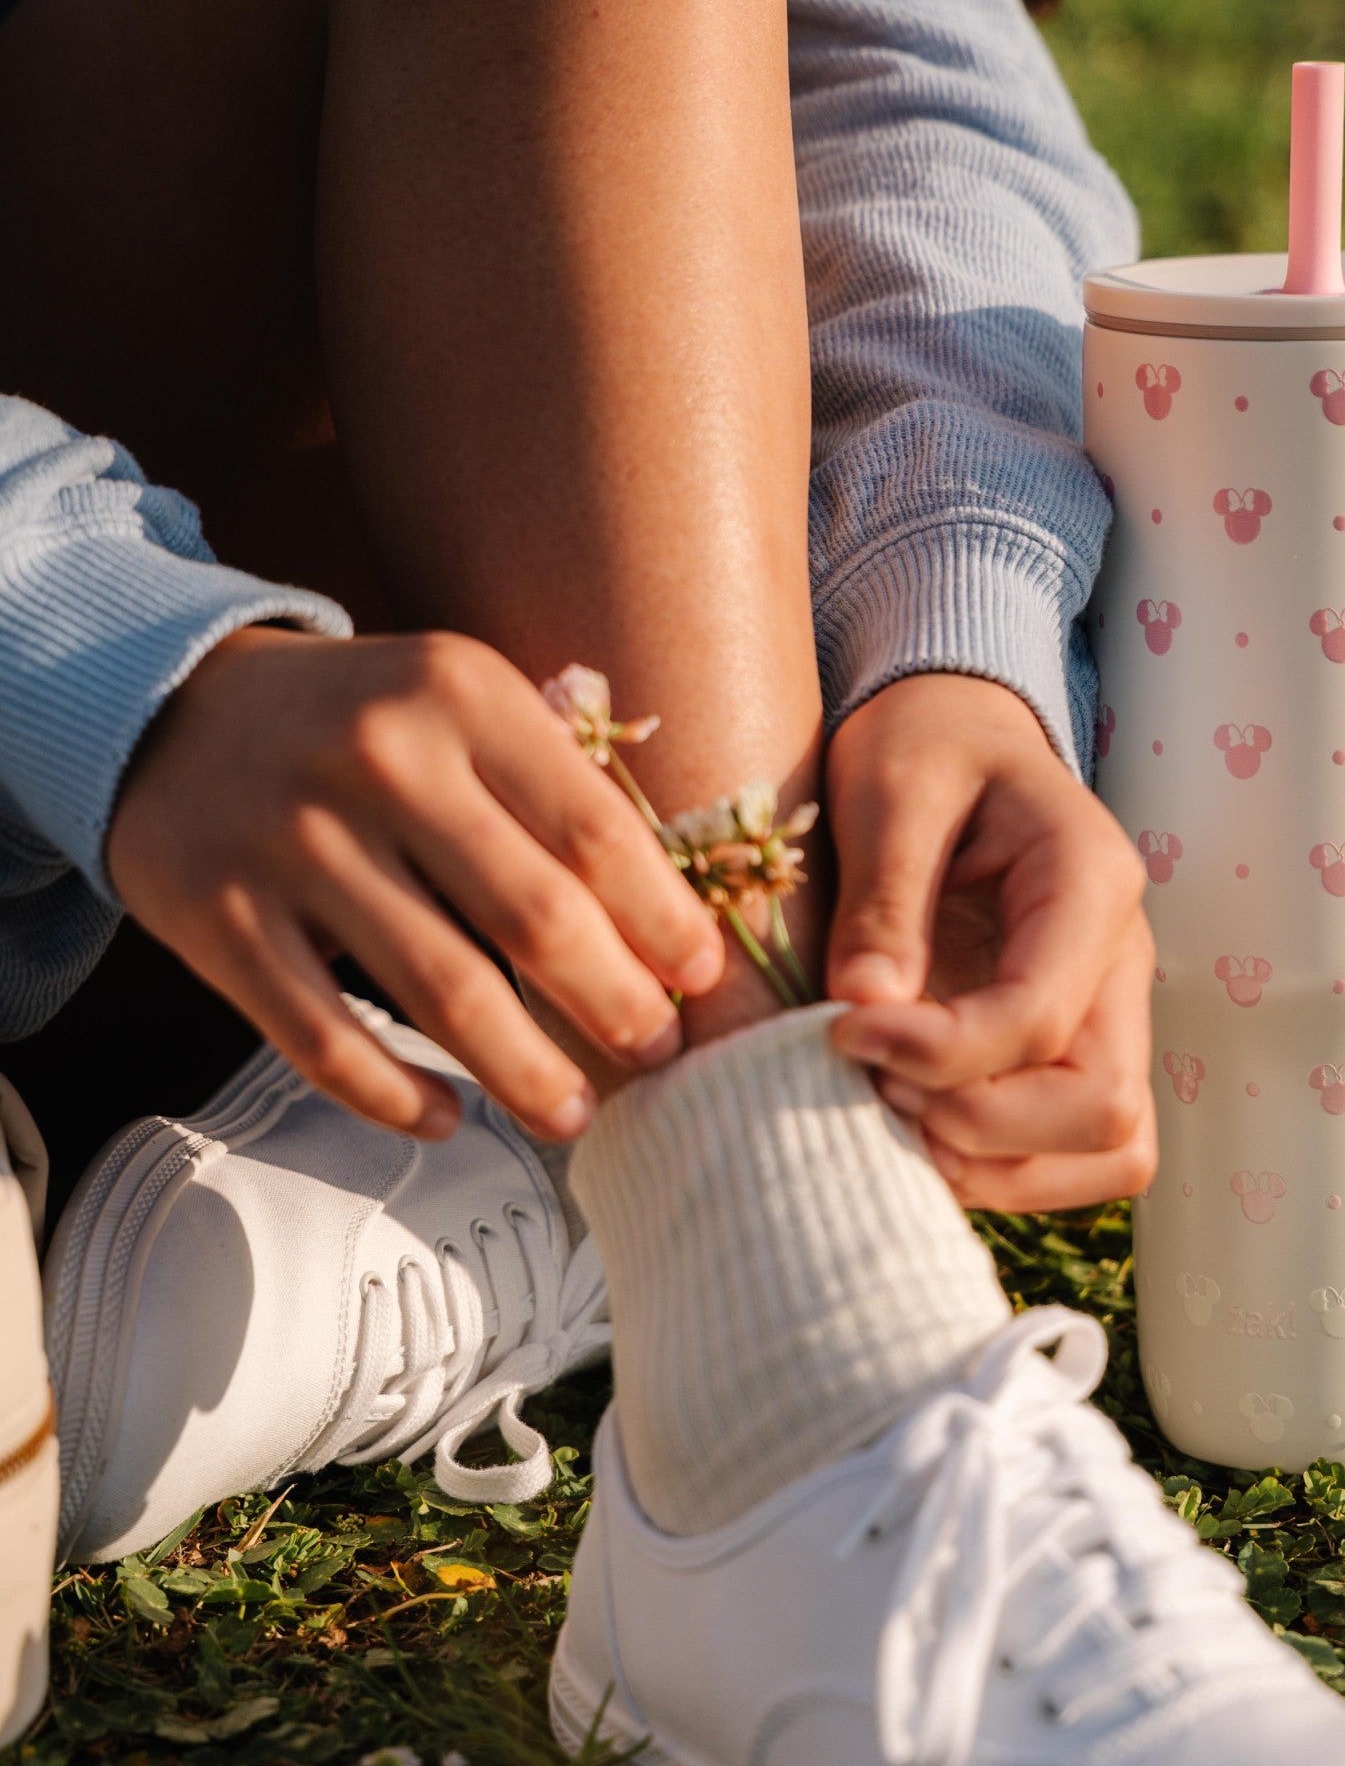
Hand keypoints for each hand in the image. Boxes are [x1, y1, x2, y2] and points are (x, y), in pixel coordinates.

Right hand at [108, 627, 724, 1139]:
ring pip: (440, 991)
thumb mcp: (463, 704)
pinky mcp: (217, 917)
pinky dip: (394, 1094)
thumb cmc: (366, 722)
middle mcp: (380, 760)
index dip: (663, 918)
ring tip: (573, 1113)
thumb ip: (552, 783)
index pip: (595, 830)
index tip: (703, 976)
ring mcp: (292, 841)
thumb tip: (667, 920)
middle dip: (614, 1003)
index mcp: (462, 696)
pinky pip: (323, 1036)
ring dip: (523, 1071)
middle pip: (534, 916)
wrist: (170, 704)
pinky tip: (447, 1119)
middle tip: (658, 1053)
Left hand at [824, 674, 1155, 1211]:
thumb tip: (863, 1008)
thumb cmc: (926, 746)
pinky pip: (1075, 1153)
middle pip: (1103, 1106)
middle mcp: (1122, 958)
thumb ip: (882, 898)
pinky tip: (915, 1116)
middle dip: (979, 1122)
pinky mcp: (1078, 1049)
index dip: (939, 1052)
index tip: (842, 1031)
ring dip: (996, 1160)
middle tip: (876, 1079)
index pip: (1040, 1014)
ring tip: (893, 1106)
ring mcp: (1109, 1012)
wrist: (958, 736)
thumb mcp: (891, 789)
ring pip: (1109, 1147)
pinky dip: (999, 1164)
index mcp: (1090, 878)